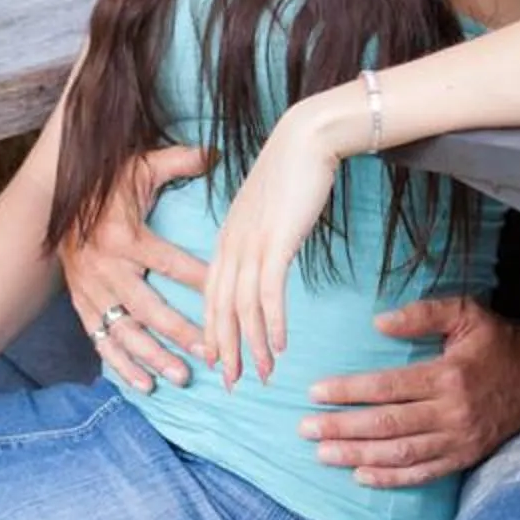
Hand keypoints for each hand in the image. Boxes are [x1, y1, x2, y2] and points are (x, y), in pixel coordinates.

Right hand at [57, 141, 212, 391]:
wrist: (53, 197)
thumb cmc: (105, 182)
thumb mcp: (140, 166)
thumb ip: (178, 161)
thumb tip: (217, 151)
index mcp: (124, 237)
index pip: (171, 264)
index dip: (203, 282)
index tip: (231, 298)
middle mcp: (105, 269)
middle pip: (149, 309)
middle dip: (181, 334)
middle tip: (212, 353)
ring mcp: (91, 291)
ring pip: (124, 332)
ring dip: (153, 358)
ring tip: (181, 377)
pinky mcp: (81, 304)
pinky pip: (101, 340)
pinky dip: (121, 365)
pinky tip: (144, 384)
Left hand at [203, 100, 345, 387]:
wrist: (306, 138)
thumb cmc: (292, 171)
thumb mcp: (268, 209)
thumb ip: (261, 234)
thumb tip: (267, 254)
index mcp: (227, 238)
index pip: (213, 293)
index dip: (213, 329)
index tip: (217, 358)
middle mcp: (231, 244)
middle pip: (221, 307)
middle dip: (226, 349)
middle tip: (232, 382)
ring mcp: (251, 244)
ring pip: (243, 307)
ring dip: (253, 345)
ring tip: (263, 374)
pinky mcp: (275, 241)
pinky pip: (269, 292)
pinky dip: (272, 322)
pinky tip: (280, 344)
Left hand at [297, 298, 519, 487]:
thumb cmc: (497, 342)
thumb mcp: (467, 313)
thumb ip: (423, 313)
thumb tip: (378, 323)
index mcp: (448, 375)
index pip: (388, 387)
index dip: (349, 391)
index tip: (316, 392)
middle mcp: (453, 412)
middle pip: (388, 425)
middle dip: (342, 428)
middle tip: (306, 427)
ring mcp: (460, 440)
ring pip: (401, 453)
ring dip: (358, 456)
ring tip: (323, 453)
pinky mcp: (465, 457)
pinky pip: (424, 473)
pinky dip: (392, 478)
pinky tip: (362, 476)